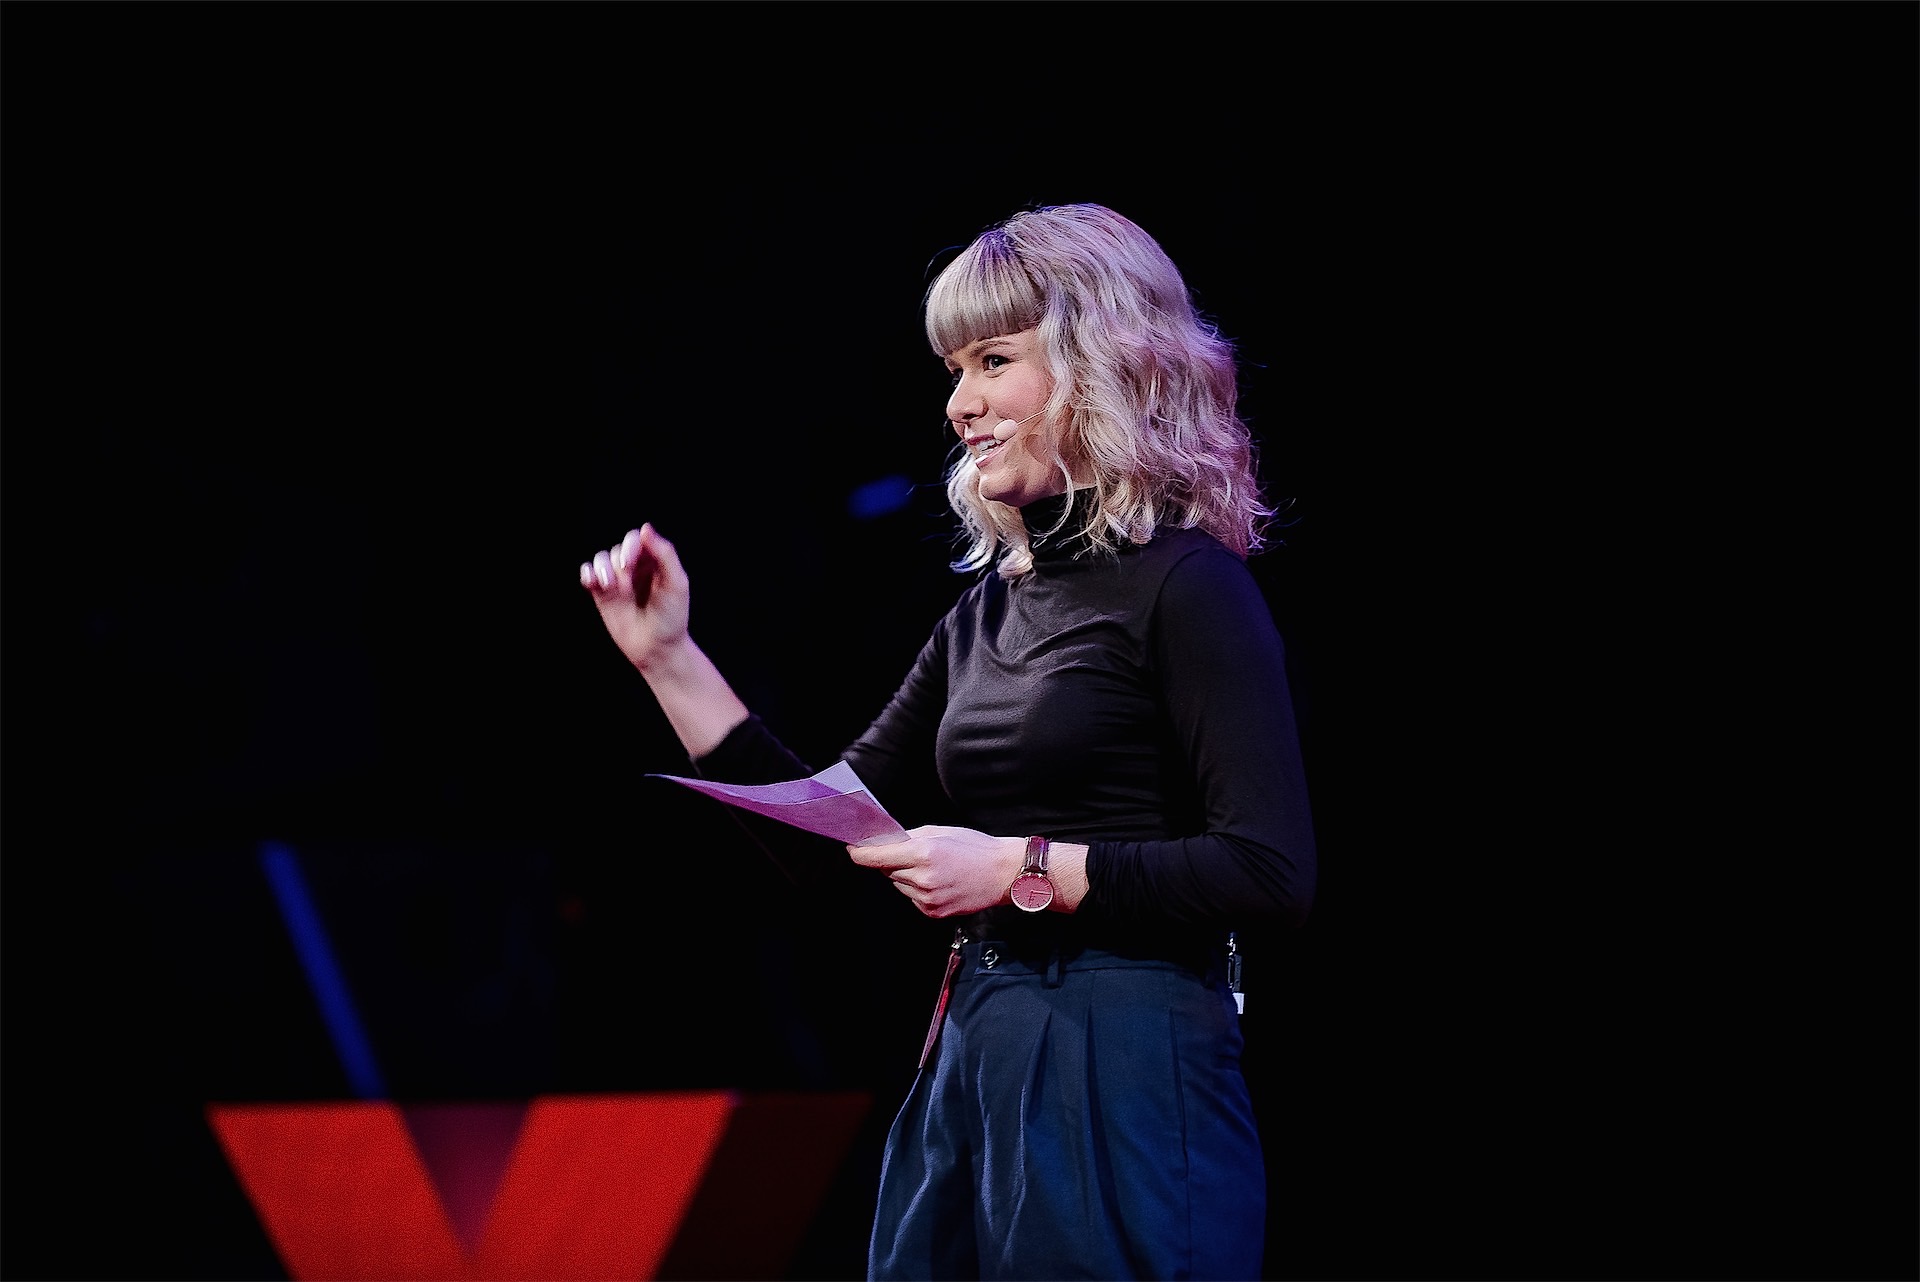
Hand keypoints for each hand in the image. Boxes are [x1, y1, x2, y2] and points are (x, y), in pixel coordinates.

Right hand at [579, 524, 691, 671]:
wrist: (657, 649)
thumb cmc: (672, 617)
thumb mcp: (676, 583)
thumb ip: (664, 554)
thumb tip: (645, 528)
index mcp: (654, 561)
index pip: (637, 540)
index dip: (630, 546)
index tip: (629, 562)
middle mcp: (635, 567)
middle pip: (617, 549)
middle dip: (619, 565)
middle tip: (625, 586)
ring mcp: (617, 580)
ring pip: (601, 559)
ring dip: (603, 570)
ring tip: (612, 588)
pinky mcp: (602, 594)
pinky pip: (588, 574)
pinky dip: (587, 574)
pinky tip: (591, 581)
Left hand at [847, 825, 1021, 918]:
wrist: (1003, 875)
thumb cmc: (975, 848)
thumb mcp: (941, 832)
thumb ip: (909, 837)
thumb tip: (883, 841)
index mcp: (923, 853)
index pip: (875, 857)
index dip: (859, 852)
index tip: (852, 848)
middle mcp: (922, 878)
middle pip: (885, 870)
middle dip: (891, 860)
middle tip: (911, 852)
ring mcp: (927, 899)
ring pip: (898, 884)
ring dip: (905, 875)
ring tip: (932, 867)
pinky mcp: (932, 912)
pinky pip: (911, 897)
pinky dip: (916, 888)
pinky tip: (938, 881)